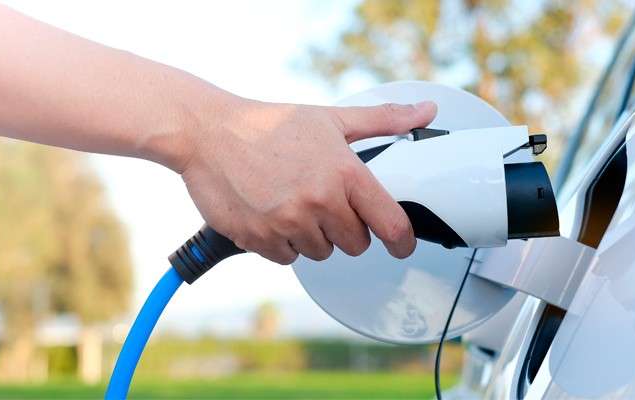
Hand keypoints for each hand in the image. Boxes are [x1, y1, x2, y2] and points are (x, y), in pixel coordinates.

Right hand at [176, 100, 436, 263]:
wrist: (207, 132)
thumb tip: (427, 111)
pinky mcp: (259, 239)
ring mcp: (288, 223)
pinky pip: (287, 258)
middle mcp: (320, 201)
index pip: (391, 225)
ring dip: (312, 235)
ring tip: (292, 201)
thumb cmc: (270, 124)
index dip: (403, 242)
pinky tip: (271, 212)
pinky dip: (282, 243)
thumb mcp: (331, 118)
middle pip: (356, 244)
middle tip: (325, 202)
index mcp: (344, 173)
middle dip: (346, 229)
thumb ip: (383, 120)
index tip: (402, 246)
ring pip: (320, 252)